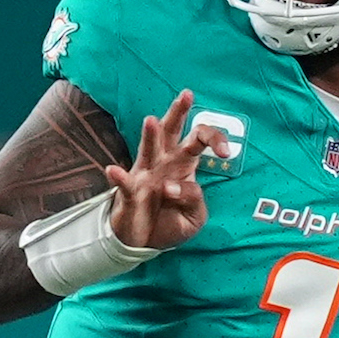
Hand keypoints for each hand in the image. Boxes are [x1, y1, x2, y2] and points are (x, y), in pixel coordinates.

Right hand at [105, 89, 229, 249]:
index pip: (199, 141)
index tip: (226, 152)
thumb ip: (195, 198)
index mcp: (184, 164)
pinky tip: (112, 170)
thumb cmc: (172, 221)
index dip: (214, 140)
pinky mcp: (130, 194)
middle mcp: (163, 163)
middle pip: (171, 132)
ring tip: (150, 120)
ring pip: (148, 150)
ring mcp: (145, 176)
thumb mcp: (195, 215)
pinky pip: (124, 184)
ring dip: (149, 136)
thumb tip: (175, 187)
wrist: (146, 243)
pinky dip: (118, 178)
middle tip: (187, 95)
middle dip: (178, 113)